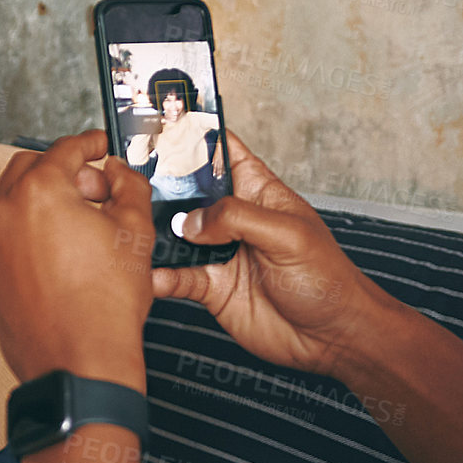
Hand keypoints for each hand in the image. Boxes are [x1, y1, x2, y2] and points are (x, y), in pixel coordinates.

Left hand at [0, 129, 151, 390]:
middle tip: (97, 187)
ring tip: (83, 222)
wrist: (79, 364)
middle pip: (31, 168)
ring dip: (46, 199)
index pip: (65, 149)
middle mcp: (5, 213)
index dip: (90, 144)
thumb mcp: (136, 232)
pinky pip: (8, 236)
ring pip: (15, 202)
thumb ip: (129, 186)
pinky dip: (32, 230)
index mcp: (39, 192)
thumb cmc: (105, 305)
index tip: (100, 146)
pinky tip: (64, 251)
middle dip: (64, 169)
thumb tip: (119, 172)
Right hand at [153, 130, 386, 378]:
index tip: (163, 126)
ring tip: (133, 231)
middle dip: (161, 187)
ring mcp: (221, 253)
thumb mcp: (288, 235)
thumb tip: (193, 221)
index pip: (224, 151)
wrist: (332, 336)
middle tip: (130, 184)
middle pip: (189, 193)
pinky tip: (152, 276)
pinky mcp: (213, 288)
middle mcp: (235, 219)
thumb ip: (238, 219)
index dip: (198, 137)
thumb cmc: (327, 279)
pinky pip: (178, 277)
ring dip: (156, 235)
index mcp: (258, 192)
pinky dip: (161, 277)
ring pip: (177, 236)